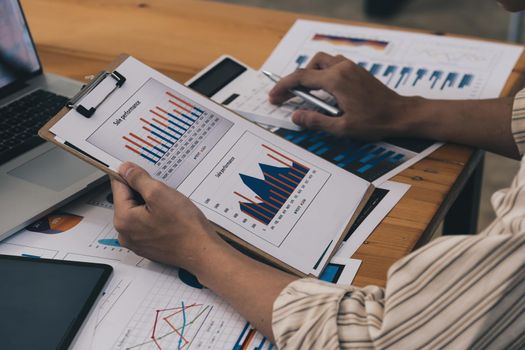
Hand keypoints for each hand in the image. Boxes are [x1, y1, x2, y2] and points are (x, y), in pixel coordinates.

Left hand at [111, 162, 219, 270]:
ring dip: (152, 204)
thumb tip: (126, 170)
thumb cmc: (184, 227)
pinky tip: (171, 218)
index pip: (119, 186)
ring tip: (170, 207)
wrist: (202, 251)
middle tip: (164, 193)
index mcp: (123, 220)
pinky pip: (148, 224)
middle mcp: (126, 234)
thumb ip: (138, 179)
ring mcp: (138, 242)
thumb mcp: (160, 193)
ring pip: (139, 212)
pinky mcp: (149, 246)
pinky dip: (157, 217)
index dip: (132, 175)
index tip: (143, 172)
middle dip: (145, 192)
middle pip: (129, 200)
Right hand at [269, 52, 413, 139]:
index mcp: (336, 80)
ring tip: (304, 93)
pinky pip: (333, 65)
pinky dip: (322, 73)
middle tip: (288, 96)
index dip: (283, 87)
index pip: (301, 78)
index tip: (274, 96)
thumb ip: (316, 121)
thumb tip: (296, 116)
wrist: (401, 114)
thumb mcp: (342, 127)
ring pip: (322, 61)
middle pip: (310, 65)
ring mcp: (351, 67)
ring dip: (310, 74)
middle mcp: (342, 68)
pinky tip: (323, 90)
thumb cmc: (375, 121)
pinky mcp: (357, 71)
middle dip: (295, 79)